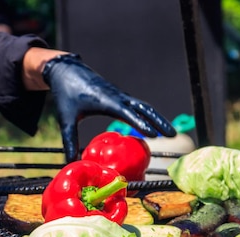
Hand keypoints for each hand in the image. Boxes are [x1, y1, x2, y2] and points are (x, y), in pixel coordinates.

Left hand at [42, 54, 176, 161]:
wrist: (66, 71)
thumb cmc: (66, 94)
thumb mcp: (66, 119)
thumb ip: (69, 140)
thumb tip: (71, 162)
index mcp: (105, 101)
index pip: (127, 113)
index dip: (140, 124)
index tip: (154, 135)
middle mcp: (117, 97)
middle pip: (143, 108)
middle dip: (159, 121)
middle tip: (173, 135)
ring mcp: (119, 95)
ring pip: (143, 106)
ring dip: (158, 118)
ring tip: (170, 132)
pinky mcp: (118, 96)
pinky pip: (137, 106)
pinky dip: (148, 115)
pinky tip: (154, 126)